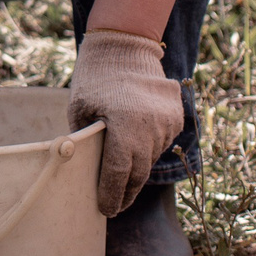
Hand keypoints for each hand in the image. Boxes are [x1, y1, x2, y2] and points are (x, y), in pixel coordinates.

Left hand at [68, 29, 181, 216]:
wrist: (125, 45)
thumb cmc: (95, 78)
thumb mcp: (79, 109)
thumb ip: (83, 141)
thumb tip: (81, 171)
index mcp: (125, 126)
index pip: (119, 172)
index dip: (111, 194)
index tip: (106, 209)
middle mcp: (151, 127)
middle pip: (139, 172)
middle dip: (126, 191)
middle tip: (115, 204)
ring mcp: (167, 122)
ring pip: (151, 158)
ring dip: (137, 169)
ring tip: (123, 177)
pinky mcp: (176, 117)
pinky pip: (161, 143)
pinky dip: (148, 149)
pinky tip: (135, 147)